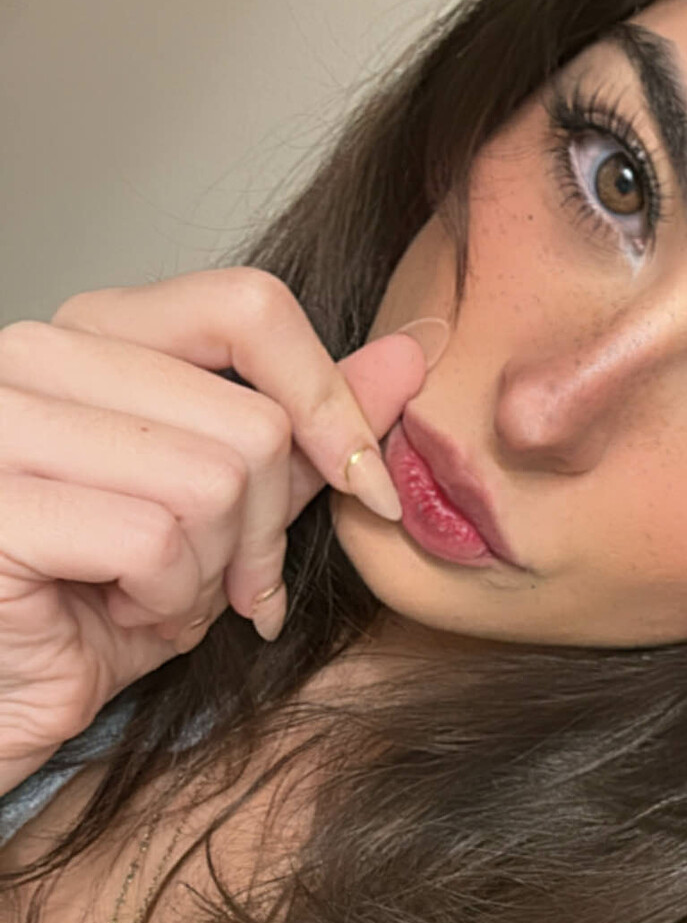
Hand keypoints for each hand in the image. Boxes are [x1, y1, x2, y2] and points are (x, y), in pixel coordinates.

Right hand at [0, 266, 436, 779]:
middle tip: (220, 585)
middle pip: (249, 420)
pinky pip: (156, 541)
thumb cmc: (90, 609)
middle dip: (263, 529)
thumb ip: (299, 427)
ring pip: (212, 481)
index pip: (246, 306)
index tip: (358, 480)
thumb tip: (410, 354)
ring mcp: (3, 423)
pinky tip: (115, 616)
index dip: (327, 398)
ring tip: (154, 598)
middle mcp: (33, 354)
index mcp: (87, 332)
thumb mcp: (217, 511)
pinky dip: (164, 603)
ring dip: (211, 573)